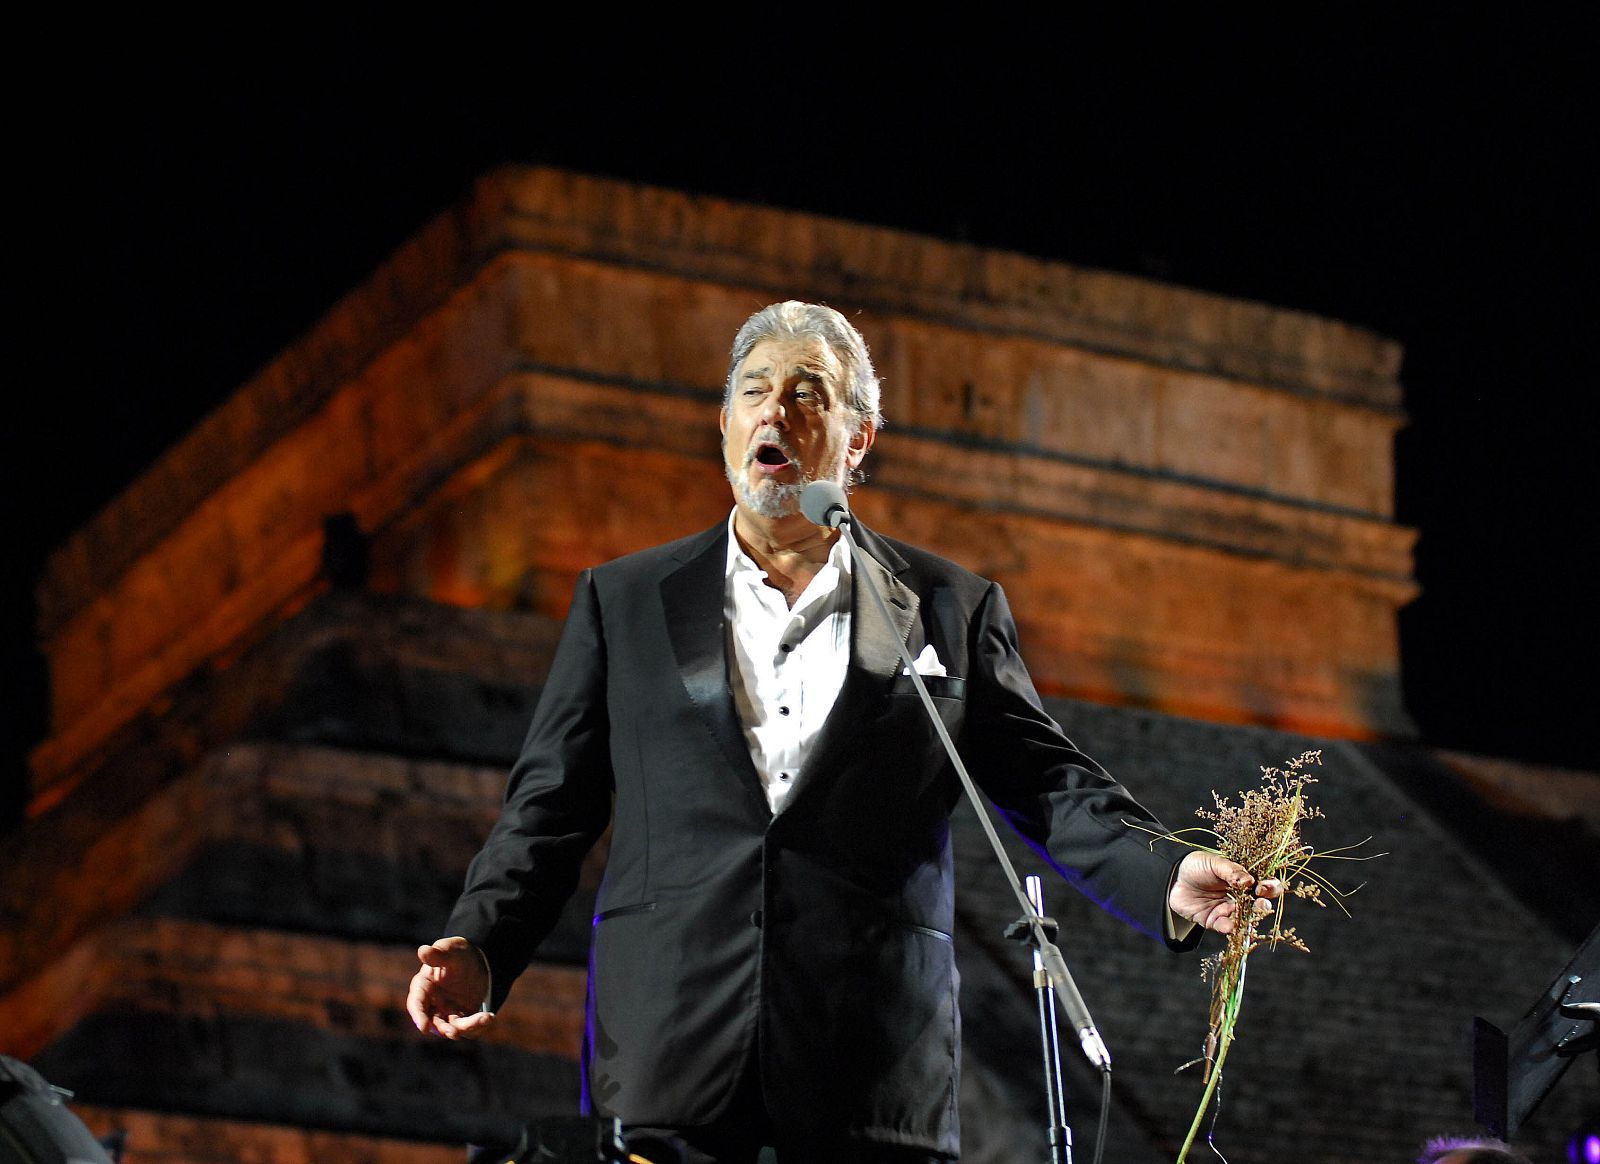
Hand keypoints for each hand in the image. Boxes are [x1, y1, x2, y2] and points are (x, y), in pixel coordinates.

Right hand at [406, 936, 496, 1039]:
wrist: (476, 958)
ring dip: (467, 1027)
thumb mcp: (448, 950)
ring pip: (454, 1027)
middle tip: (454, 1033)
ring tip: (484, 1018)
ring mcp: (447, 1012)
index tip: (424, 1028)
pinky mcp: (463, 1016)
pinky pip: (469, 1026)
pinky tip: (489, 1017)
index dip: (419, 1017)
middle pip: (434, 1022)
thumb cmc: (456, 953)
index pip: (416, 1004)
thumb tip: (423, 951)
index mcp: (423, 987)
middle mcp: (433, 1004)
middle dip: (444, 1029)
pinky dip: (479, 1024)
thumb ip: (437, 955)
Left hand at [1168, 851, 1283, 935]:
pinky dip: (1228, 927)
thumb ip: (1231, 871)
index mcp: (1243, 880)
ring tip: (1249, 915)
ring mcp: (1228, 910)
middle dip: (1263, 906)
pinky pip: (1225, 927)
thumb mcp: (1214, 863)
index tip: (1265, 887)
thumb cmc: (1195, 865)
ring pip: (1244, 919)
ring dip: (1248, 919)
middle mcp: (1239, 897)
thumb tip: (1249, 881)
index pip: (1264, 885)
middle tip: (1262, 903)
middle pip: (1259, 905)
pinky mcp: (1215, 921)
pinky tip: (1228, 924)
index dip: (1270, 887)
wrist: (1171, 877)